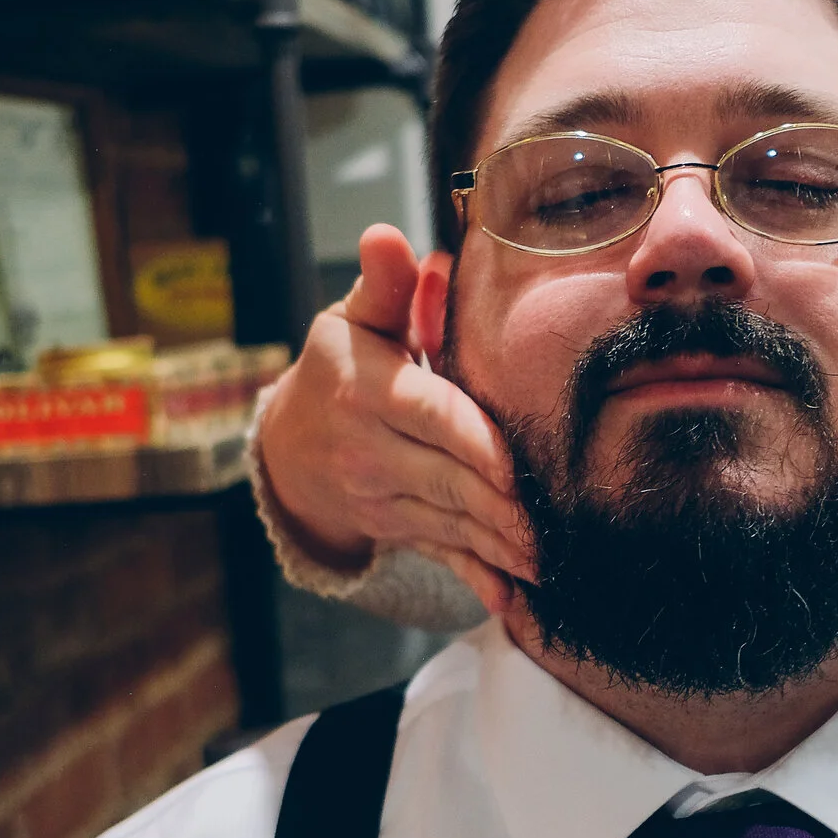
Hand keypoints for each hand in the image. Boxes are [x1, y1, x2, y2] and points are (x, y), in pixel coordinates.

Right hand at [257, 225, 534, 613]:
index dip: (470, 442)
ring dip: (497, 545)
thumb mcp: (351, 321)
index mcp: (369, 392)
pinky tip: (508, 600)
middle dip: (497, 505)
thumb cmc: (340, 367)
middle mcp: (371, 451)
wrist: (290, 446)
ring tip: (544, 559)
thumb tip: (387, 236)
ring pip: (448, 522)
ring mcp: (381, 498)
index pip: (428, 415)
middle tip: (547, 523)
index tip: (511, 464)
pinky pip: (440, 553)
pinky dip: (475, 579)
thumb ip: (384, 285)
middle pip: (446, 478)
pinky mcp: (395, 528)